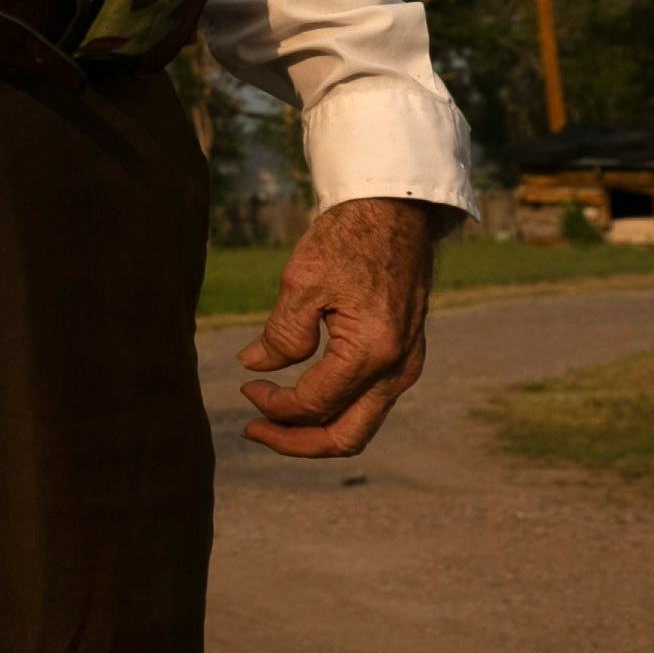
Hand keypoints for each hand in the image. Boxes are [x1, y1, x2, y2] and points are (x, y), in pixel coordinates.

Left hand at [237, 196, 440, 456]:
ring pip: (361, 424)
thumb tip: (255, 367)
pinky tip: (302, 393)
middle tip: (253, 429)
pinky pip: (370, 402)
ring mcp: (408, 365)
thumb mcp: (302, 281)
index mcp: (372, 352)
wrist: (395, 211)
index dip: (273, 406)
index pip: (314, 404)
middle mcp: (398, 369)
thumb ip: (281, 333)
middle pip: (346, 437)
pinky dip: (334, 409)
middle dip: (295, 441)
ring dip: (314, 429)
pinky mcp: (406, 356)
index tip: (245, 386)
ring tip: (271, 416)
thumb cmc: (348, 239)